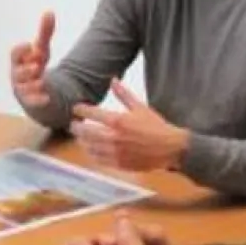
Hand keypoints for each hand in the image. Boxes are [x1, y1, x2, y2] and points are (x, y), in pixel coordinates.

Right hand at [10, 11, 55, 108]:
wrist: (38, 91)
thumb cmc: (36, 67)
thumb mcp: (42, 49)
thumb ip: (45, 32)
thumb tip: (50, 11)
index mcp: (18, 61)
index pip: (15, 54)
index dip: (21, 50)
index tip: (30, 46)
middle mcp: (17, 76)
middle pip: (17, 72)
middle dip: (26, 69)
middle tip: (37, 66)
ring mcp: (22, 90)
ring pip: (23, 88)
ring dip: (32, 85)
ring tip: (41, 82)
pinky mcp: (30, 102)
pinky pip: (31, 102)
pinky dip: (38, 99)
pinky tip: (46, 97)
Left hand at [71, 78, 189, 171]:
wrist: (171, 148)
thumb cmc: (156, 126)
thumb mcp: (140, 107)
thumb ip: (123, 94)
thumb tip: (113, 80)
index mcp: (118, 121)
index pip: (91, 114)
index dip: (80, 110)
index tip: (77, 108)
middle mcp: (114, 137)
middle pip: (86, 132)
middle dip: (77, 127)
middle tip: (74, 124)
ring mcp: (116, 152)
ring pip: (90, 147)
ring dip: (83, 141)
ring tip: (81, 137)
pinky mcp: (119, 164)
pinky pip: (99, 160)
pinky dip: (92, 154)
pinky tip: (91, 150)